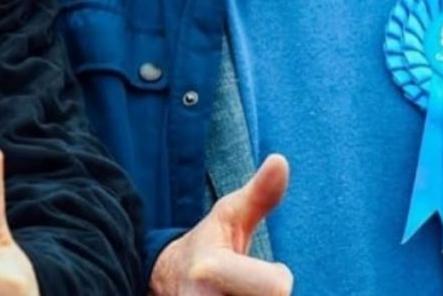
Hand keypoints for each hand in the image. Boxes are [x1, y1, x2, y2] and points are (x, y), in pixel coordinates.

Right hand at [149, 154, 292, 295]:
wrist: (161, 283)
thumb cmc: (206, 247)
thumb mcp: (228, 217)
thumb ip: (259, 195)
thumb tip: (281, 160)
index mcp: (210, 271)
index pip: (278, 287)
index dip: (276, 278)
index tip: (255, 272)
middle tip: (240, 288)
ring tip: (235, 294)